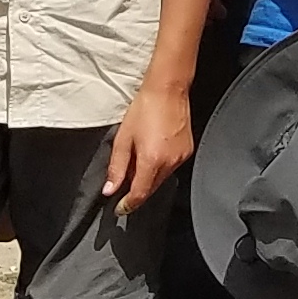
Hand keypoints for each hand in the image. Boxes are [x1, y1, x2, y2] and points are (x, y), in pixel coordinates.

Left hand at [105, 80, 194, 208]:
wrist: (167, 90)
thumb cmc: (144, 108)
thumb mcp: (123, 138)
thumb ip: (116, 167)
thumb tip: (110, 189)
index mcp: (152, 160)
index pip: (139, 194)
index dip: (128, 204)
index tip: (120, 208)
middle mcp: (170, 162)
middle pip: (151, 188)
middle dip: (137, 189)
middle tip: (125, 180)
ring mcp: (181, 157)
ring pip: (161, 178)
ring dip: (148, 176)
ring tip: (139, 157)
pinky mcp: (188, 151)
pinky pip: (171, 167)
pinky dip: (160, 166)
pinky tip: (153, 151)